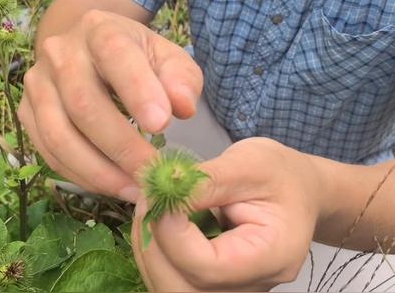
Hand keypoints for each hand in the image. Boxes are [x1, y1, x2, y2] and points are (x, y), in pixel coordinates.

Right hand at [18, 10, 202, 201]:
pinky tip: (112, 185)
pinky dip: (81, 176)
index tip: (162, 125)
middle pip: (83, 105)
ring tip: (134, 190)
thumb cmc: (135, 59)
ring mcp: (38, 84)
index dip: (136, 91)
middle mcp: (60, 53)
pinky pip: (49, 153)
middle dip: (121, 147)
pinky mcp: (27, 112)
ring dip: (99, 172)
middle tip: (152, 176)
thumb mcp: (166, 58)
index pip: (114, 55)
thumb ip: (181, 78)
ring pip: (59, 136)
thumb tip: (183, 107)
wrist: (89, 53)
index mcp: (99, 30)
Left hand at [132, 138, 325, 290]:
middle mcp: (252, 286)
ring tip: (151, 209)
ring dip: (149, 250)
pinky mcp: (216, 284)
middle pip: (183, 291)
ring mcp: (233, 290)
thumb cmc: (281, 174)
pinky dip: (156, 253)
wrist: (297, 192)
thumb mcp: (249, 163)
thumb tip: (161, 194)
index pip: (209, 267)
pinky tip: (159, 223)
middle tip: (147, 203)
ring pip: (172, 290)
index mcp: (273, 256)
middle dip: (152, 247)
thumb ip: (206, 181)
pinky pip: (174, 280)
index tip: (159, 196)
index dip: (173, 234)